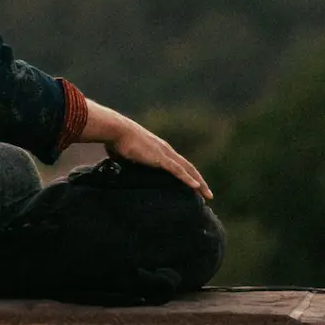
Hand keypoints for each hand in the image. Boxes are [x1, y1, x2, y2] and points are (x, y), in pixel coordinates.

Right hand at [81, 99, 212, 199]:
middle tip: (207, 193)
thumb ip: (130, 162)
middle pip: (188, 167)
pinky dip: (188, 179)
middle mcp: (165, 150)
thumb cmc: (117, 141)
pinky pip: (178, 171)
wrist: (116, 130)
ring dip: (199, 183)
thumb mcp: (126, 154)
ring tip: (208, 195)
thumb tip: (124, 173)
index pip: (178, 163)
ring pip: (187, 170)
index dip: (187, 174)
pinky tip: (197, 187)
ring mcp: (164, 154)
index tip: (194, 185)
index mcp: (158, 149)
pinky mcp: (161, 158)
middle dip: (199, 180)